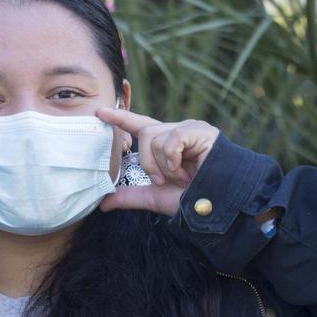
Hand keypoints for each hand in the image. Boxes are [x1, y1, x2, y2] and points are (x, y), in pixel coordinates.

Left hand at [95, 107, 220, 216]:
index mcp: (165, 144)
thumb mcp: (154, 197)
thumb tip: (103, 204)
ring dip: (164, 166)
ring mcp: (189, 129)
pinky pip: (171, 139)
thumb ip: (130, 196)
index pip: (139, 125)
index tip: (100, 112)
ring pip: (155, 138)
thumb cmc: (190, 199)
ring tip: (183, 177)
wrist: (216, 204)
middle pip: (145, 133)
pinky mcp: (200, 131)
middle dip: (149, 163)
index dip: (121, 118)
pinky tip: (186, 169)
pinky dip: (173, 159)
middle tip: (164, 181)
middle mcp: (176, 132)